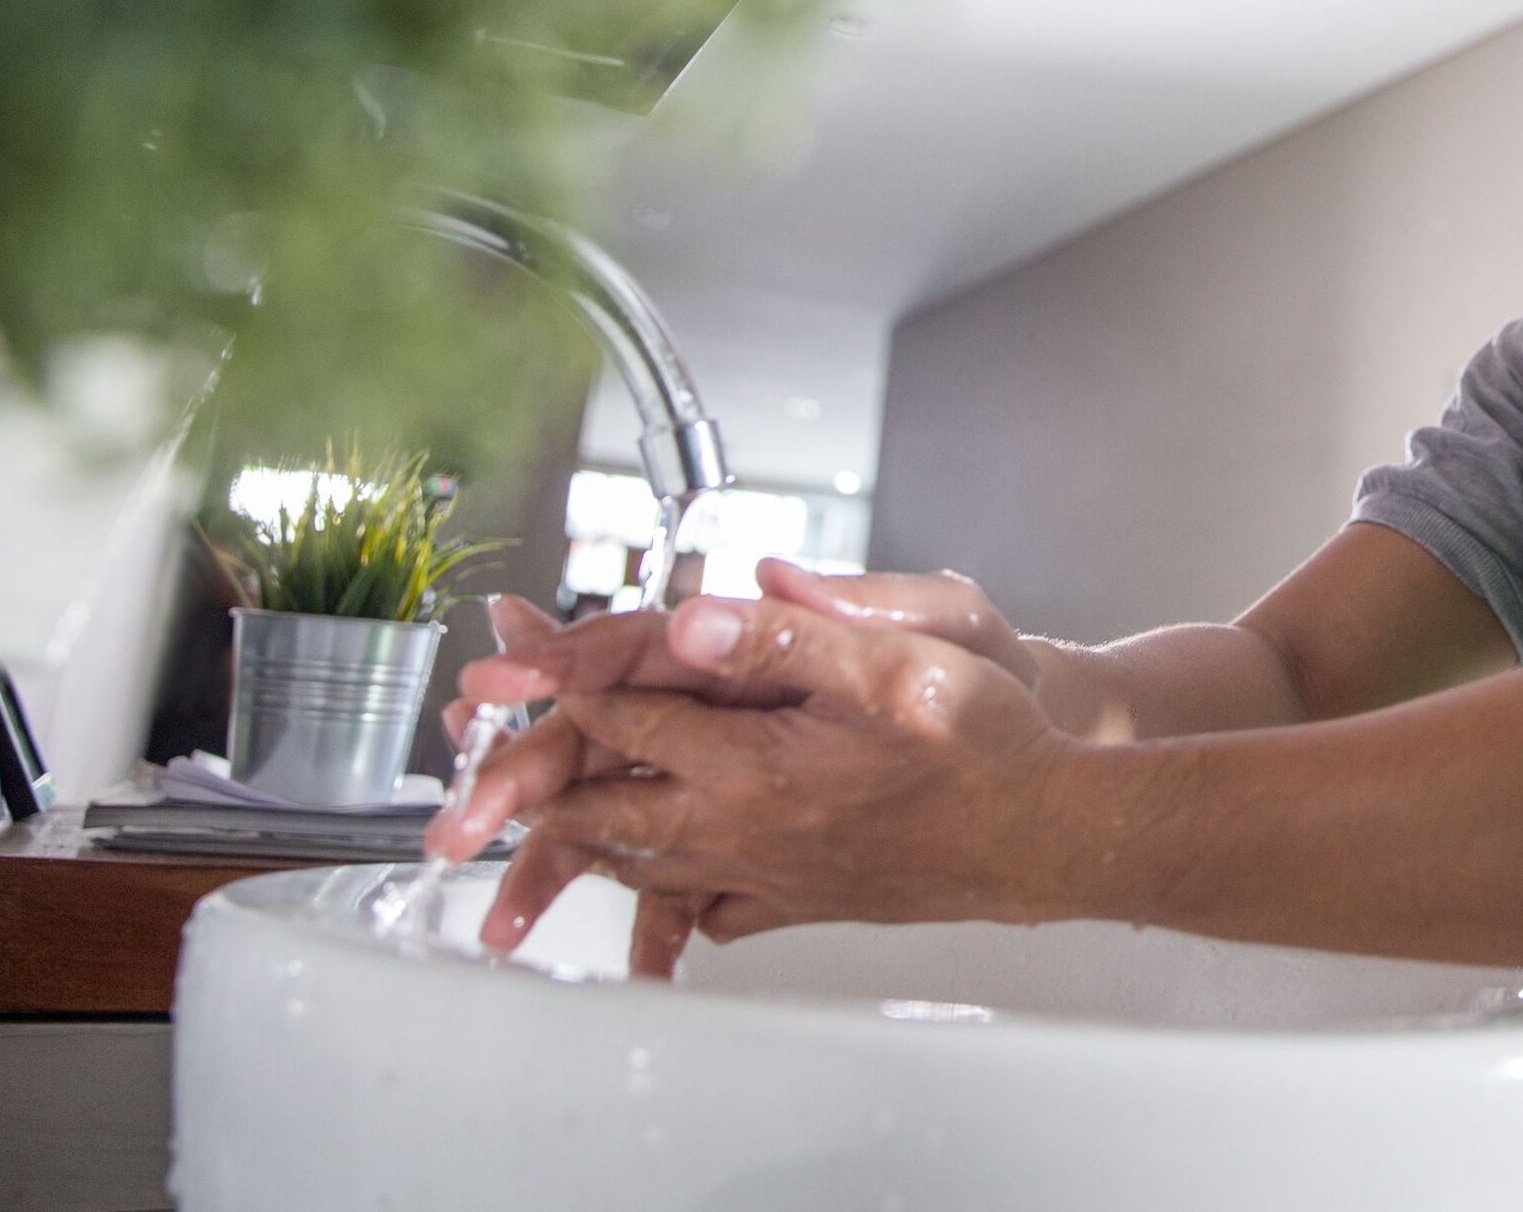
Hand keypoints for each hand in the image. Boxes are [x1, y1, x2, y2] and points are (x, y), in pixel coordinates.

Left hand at [429, 566, 1083, 960]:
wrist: (1051, 835)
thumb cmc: (987, 743)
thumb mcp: (899, 658)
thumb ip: (792, 635)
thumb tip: (692, 615)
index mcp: (757, 765)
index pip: (625, 720)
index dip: (555, 684)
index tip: (498, 667)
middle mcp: (748, 831)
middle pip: (605, 810)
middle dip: (533, 783)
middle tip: (471, 775)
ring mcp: (773, 875)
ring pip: (645, 866)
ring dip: (581, 839)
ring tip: (532, 826)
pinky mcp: (804, 901)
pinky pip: (707, 907)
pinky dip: (663, 894)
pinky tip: (661, 881)